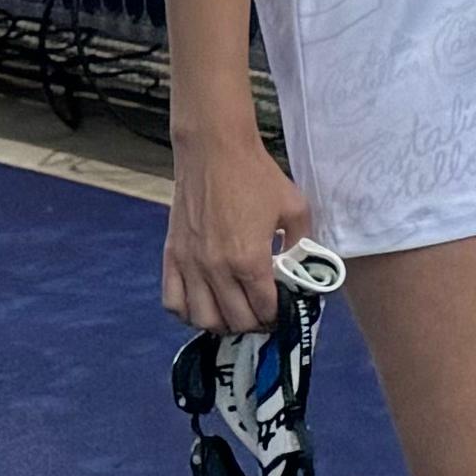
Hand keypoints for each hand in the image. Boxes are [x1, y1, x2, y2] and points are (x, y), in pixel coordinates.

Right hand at [165, 133, 312, 331]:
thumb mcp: (296, 209)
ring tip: (235, 314)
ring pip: (201, 319)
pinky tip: (204, 305)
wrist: (214, 151)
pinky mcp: (171, 255)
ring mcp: (190, 264)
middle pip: (235, 320)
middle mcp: (216, 269)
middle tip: (263, 316)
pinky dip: (187, 312)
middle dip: (254, 324)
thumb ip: (304, 244)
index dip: (277, 316)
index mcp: (249, 260)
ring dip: (221, 324)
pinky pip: (172, 301)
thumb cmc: (256, 177)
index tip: (283, 312)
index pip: (264, 308)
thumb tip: (304, 269)